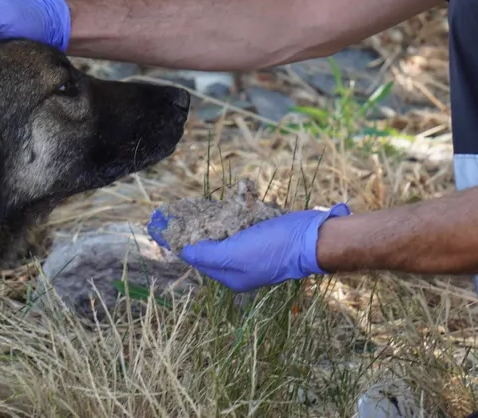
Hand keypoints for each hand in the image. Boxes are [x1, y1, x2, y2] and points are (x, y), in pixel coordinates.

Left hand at [147, 204, 351, 291]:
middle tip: (177, 211)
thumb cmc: (273, 247)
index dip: (182, 241)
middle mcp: (241, 265)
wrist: (313, 238)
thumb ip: (207, 255)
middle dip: (195, 229)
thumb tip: (184, 251)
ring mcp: (255, 249)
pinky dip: (234, 213)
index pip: (198, 258)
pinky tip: (228, 202)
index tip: (163, 224)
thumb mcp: (233, 254)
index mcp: (231, 275)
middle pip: (210, 245)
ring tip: (195, 205)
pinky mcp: (267, 233)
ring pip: (226, 232)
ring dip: (214, 219)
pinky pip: (243, 222)